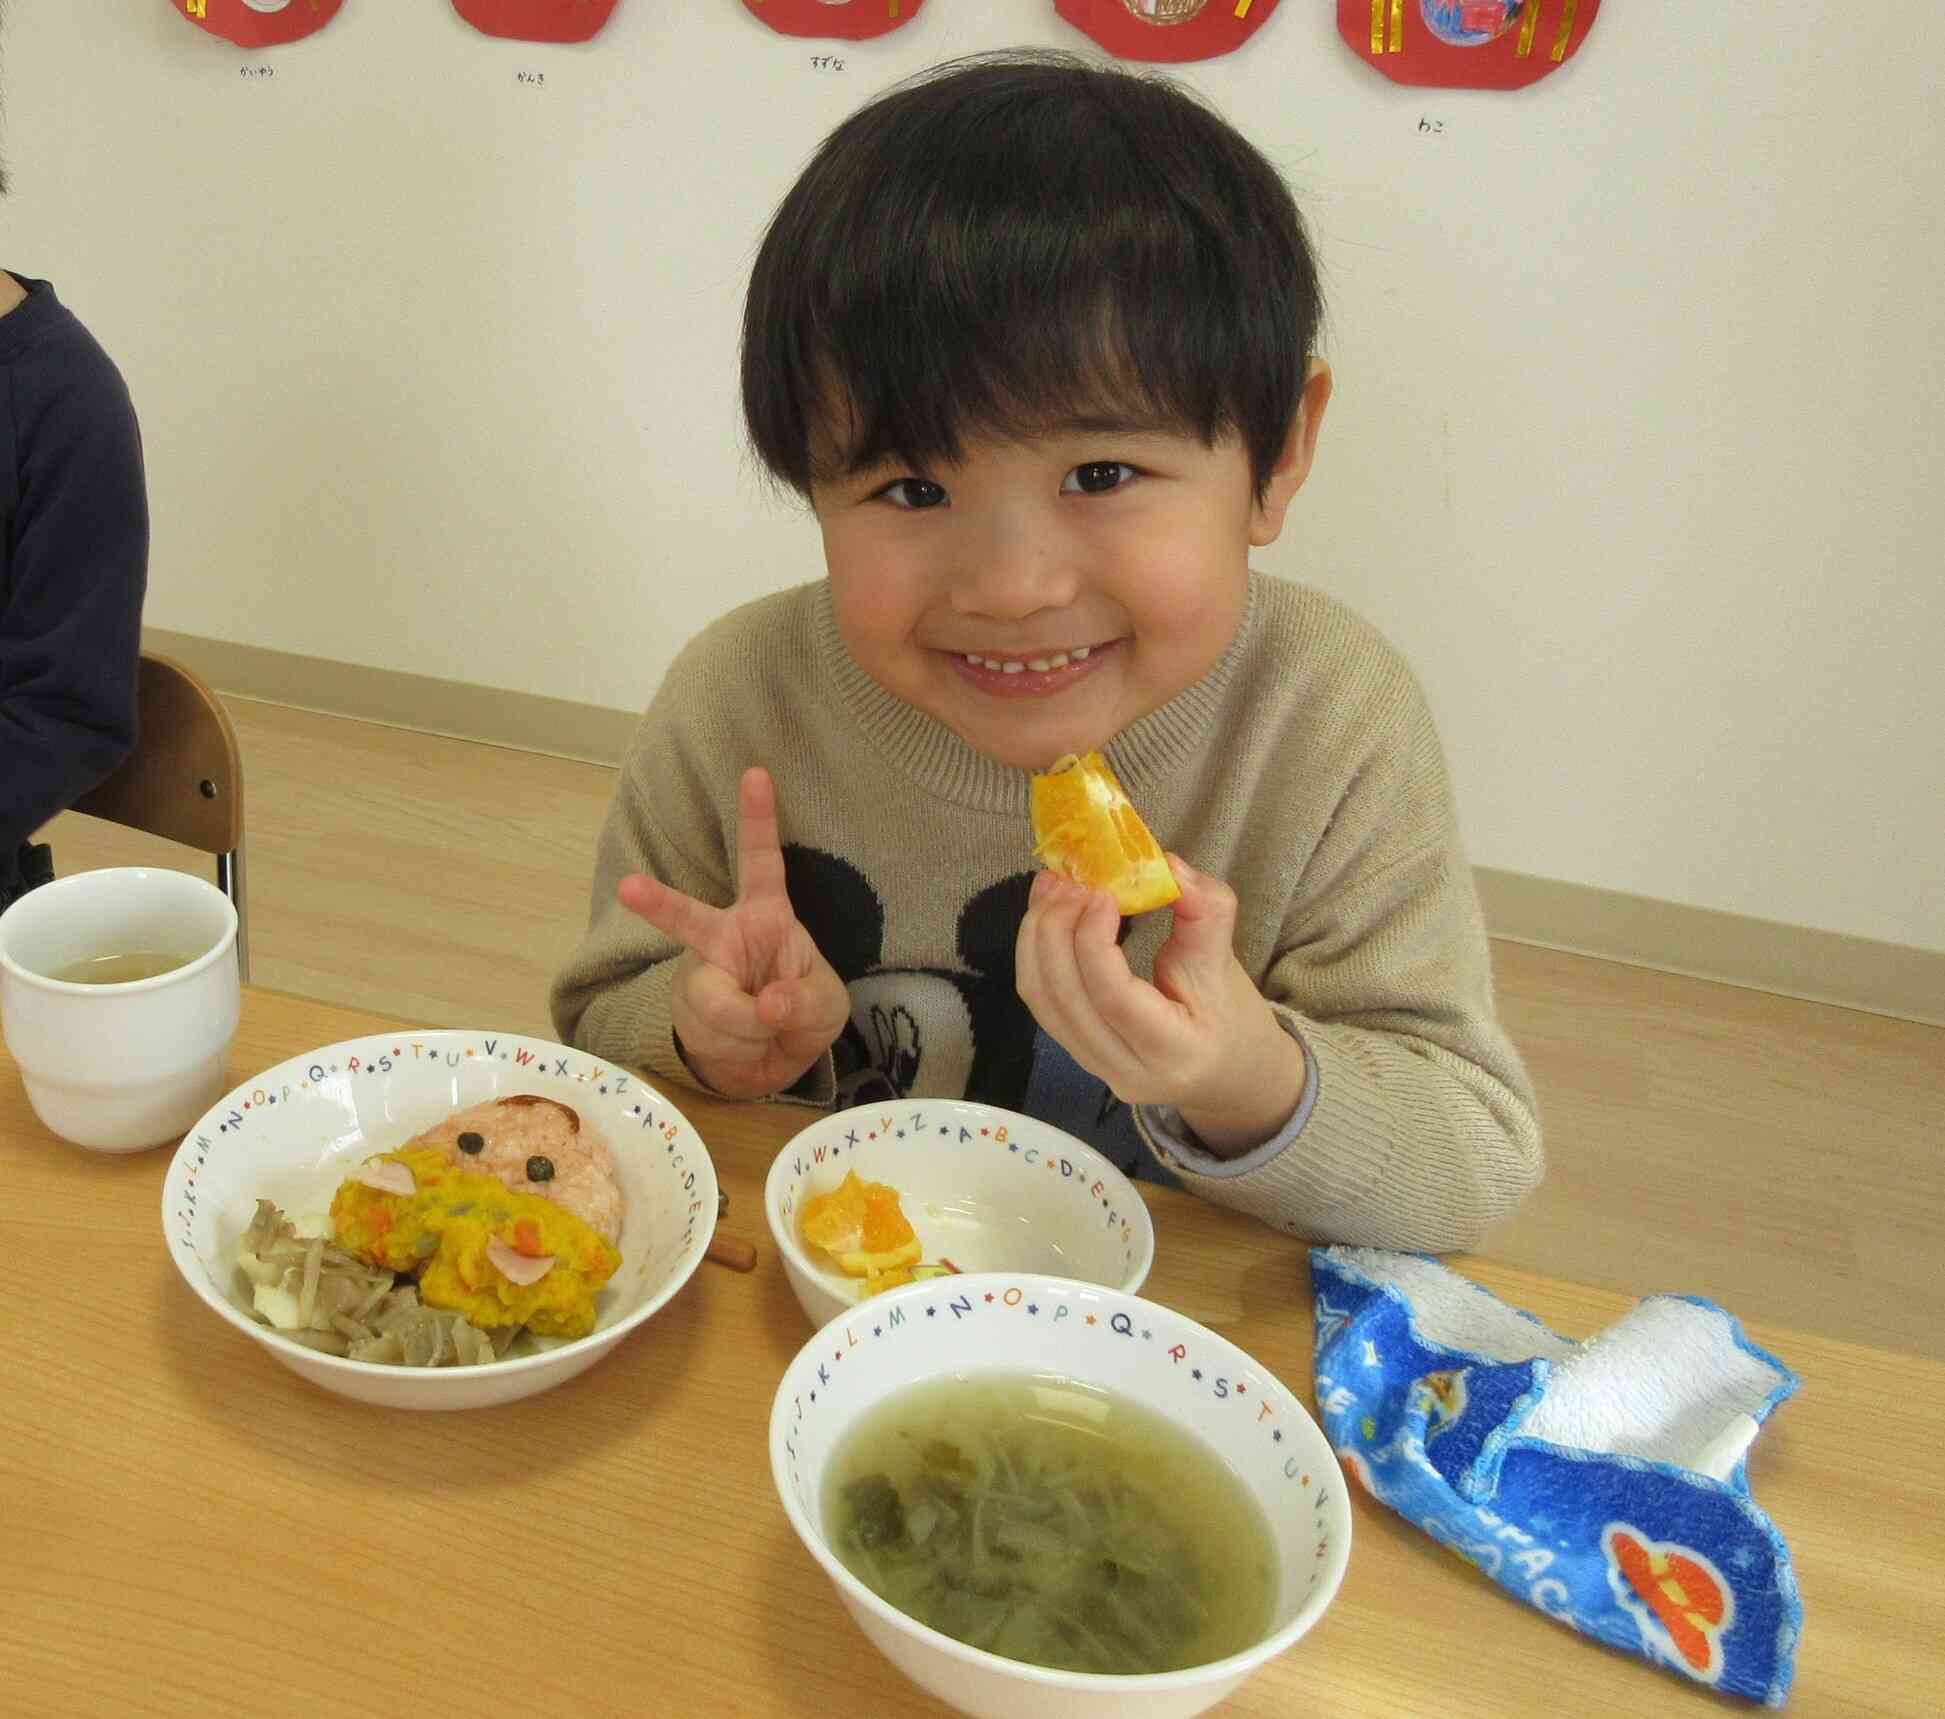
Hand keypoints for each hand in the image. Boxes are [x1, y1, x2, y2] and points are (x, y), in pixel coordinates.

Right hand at [617, 766, 849, 1098]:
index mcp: (766, 915)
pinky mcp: (688, 1013)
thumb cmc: (799, 1009)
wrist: (769, 1061)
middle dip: (658, 904)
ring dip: (752, 1027)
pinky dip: (742, 1048)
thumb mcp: (824, 1004)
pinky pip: (716, 1036)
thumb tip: (765, 1005)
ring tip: (768, 1029)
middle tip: (627, 888)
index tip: (756, 773)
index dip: (757, 818)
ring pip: (717, 1004)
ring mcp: (699, 975)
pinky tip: (748, 1044)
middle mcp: (723, 937)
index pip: (762, 861)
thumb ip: (802, 1000)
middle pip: (687, 918)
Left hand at [1015, 856, 1306, 1152]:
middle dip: (1054, 929)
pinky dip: (1036, 953)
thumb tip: (1167, 863)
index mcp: (1175, 1052)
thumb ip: (1204, 909)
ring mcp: (1096, 1069)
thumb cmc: (1232, 1016)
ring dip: (1036, 937)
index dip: (1094, 940)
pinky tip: (1048, 913)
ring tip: (1052, 887)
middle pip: (1064, 999)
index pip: (1114, 997)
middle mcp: (1127, 1072)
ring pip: (1041, 1001)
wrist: (1230, 1070)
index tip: (1100, 891)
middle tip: (1069, 880)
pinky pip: (1042, 1003)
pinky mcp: (1078, 1054)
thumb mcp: (1227, 961)